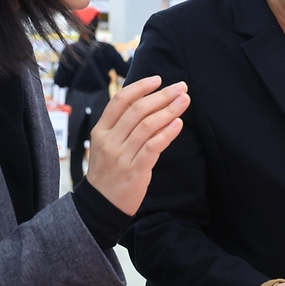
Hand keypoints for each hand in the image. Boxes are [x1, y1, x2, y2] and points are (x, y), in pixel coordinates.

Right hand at [85, 77, 189, 214]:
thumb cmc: (108, 172)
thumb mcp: (106, 146)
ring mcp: (121, 156)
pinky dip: (167, 133)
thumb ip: (121, 126)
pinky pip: (153, 147)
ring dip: (169, 110)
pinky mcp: (134, 171)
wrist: (101, 206)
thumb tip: (147, 103)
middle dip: (162, 95)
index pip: (120, 101)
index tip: (158, 79)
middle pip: (137, 110)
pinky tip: (178, 124)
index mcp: (100, 131)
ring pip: (147, 126)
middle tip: (181, 87)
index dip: (140, 87)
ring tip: (184, 101)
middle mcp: (109, 141)